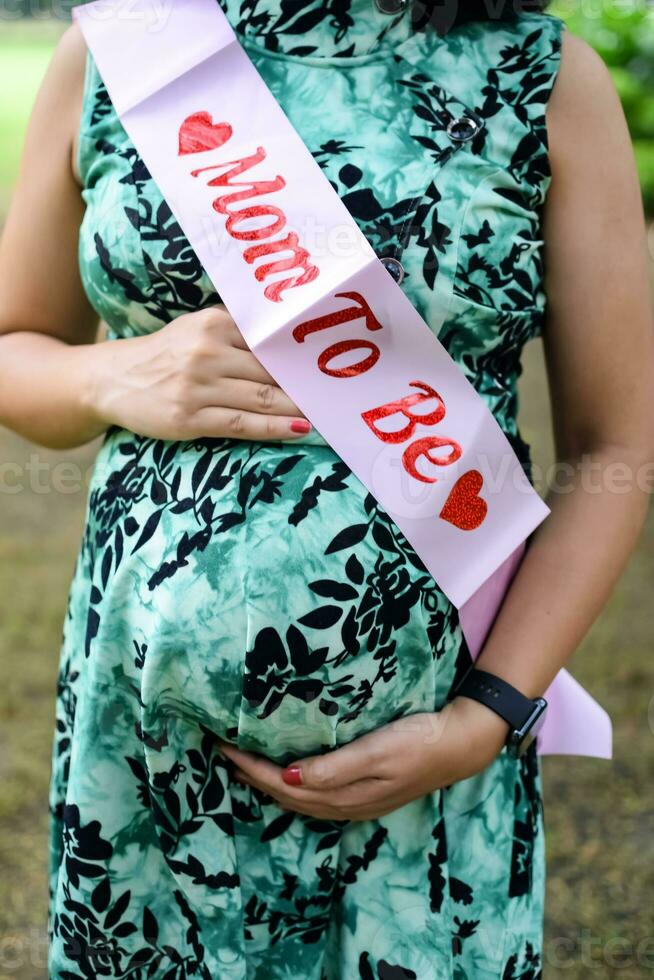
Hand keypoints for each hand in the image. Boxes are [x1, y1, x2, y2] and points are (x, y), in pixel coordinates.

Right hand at [88, 305, 309, 441]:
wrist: (112, 379)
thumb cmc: (165, 355)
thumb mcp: (195, 329)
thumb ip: (235, 332)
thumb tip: (288, 345)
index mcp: (213, 324)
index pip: (269, 341)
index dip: (301, 356)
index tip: (331, 364)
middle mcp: (207, 352)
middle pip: (270, 372)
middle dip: (305, 385)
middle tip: (337, 393)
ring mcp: (197, 387)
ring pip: (262, 399)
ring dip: (297, 408)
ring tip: (325, 413)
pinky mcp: (189, 418)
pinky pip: (242, 425)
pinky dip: (275, 428)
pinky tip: (299, 429)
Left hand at [216, 697, 509, 821]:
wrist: (461, 745)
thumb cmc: (419, 741)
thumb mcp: (377, 752)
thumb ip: (334, 769)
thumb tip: (288, 780)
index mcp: (344, 795)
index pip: (283, 786)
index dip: (251, 769)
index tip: (224, 747)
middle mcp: (345, 805)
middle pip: (287, 798)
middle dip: (252, 778)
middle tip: (223, 755)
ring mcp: (357, 802)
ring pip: (300, 801)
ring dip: (269, 786)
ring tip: (245, 768)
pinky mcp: (366, 793)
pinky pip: (316, 797)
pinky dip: (292, 788)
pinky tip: (289, 777)